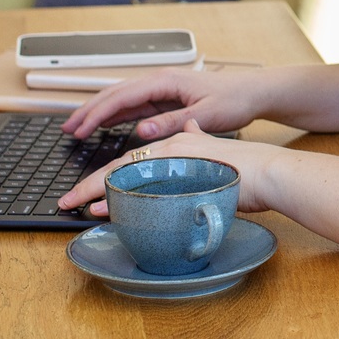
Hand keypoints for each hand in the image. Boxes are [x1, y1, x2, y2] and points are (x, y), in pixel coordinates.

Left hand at [58, 120, 286, 217]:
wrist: (272, 173)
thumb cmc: (249, 172)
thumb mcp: (216, 153)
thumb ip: (199, 142)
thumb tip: (191, 130)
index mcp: (177, 143)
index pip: (133, 159)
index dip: (107, 174)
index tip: (87, 189)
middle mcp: (172, 146)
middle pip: (121, 165)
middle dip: (89, 183)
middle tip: (66, 200)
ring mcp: (175, 158)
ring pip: (125, 173)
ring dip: (96, 190)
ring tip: (75, 204)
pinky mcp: (181, 172)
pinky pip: (141, 186)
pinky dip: (116, 197)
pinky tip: (101, 207)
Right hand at [61, 69, 270, 141]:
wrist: (254, 92)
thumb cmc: (235, 100)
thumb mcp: (205, 114)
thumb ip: (172, 122)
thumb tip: (140, 131)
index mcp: (166, 81)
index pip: (122, 96)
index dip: (97, 113)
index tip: (79, 129)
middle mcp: (160, 82)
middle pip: (115, 95)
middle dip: (89, 111)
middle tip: (66, 130)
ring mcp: (162, 90)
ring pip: (122, 101)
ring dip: (98, 114)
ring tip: (76, 129)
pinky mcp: (167, 100)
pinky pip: (135, 107)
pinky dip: (116, 116)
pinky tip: (103, 126)